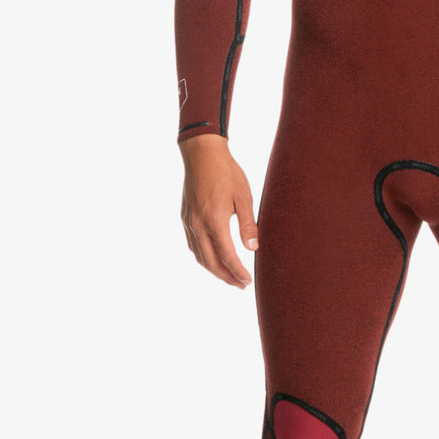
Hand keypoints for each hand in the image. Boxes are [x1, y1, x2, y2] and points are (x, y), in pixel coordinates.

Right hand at [179, 134, 258, 288]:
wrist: (201, 154)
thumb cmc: (227, 172)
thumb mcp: (244, 196)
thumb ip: (248, 224)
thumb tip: (253, 248)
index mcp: (215, 221)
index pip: (227, 256)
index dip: (238, 272)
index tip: (248, 281)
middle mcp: (198, 225)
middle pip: (210, 262)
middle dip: (226, 277)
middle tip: (240, 285)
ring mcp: (189, 222)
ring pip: (199, 256)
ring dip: (213, 270)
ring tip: (228, 276)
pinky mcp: (185, 217)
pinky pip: (193, 244)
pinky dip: (203, 257)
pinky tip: (212, 257)